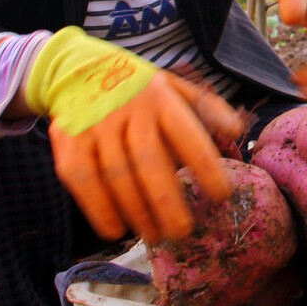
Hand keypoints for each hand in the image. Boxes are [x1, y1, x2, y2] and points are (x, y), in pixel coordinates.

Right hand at [26, 28, 244, 242]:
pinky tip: (117, 230)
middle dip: (167, 202)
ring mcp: (94, 126)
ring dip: (137, 213)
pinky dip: (100, 210)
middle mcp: (127, 110)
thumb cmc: (139, 89)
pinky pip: (84, 181)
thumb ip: (207, 108)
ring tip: (155, 235)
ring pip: (117, 176)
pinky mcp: (68, 142)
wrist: (79, 70)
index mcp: (161, 98)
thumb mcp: (175, 88)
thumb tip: (238, 131)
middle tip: (183, 232)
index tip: (222, 195)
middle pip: (149, 162)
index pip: (187, 135)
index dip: (206, 167)